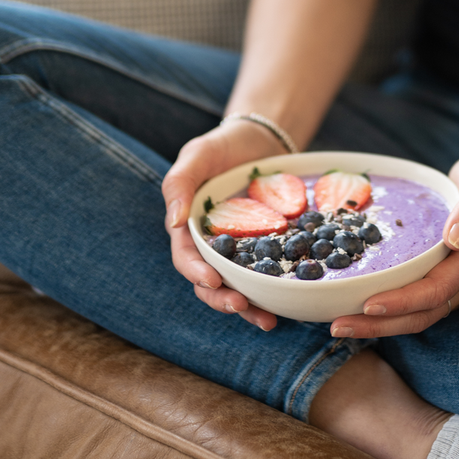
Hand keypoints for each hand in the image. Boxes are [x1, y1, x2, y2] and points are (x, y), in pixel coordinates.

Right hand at [162, 119, 285, 330]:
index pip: (186, 257)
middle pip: (209, 282)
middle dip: (222, 299)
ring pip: (236, 286)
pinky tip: (285, 305)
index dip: (196, 272)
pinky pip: (264, 274)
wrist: (260, 138)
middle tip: (241, 305)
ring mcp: (237, 250)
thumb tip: (173, 223)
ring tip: (266, 320)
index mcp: (188, 228)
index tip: (212, 281)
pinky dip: (271, 292)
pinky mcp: (263, 248)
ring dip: (247, 307)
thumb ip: (179, 184)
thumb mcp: (197, 154)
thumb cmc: (221, 145)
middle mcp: (210, 245)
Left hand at [328, 155, 458, 339]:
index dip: (403, 301)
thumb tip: (454, 238)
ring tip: (342, 326)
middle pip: (424, 313)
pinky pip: (419, 308)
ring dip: (383, 326)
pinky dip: (392, 315)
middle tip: (339, 325)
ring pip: (421, 317)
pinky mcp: (448, 286)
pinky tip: (361, 313)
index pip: (436, 289)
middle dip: (382, 323)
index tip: (369, 304)